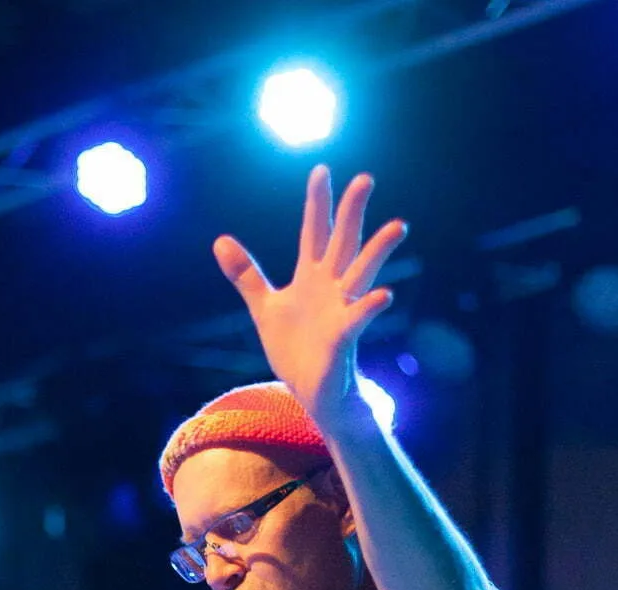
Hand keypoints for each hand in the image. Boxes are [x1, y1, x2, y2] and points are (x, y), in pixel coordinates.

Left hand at [214, 166, 406, 425]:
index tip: (321, 170)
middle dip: (352, 212)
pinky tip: (383, 295)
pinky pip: (359, 320)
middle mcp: (332, 287)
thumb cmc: (295, 346)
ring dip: (379, 251)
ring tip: (398, 225)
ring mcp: (341, 311)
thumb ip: (246, 274)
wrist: (310, 390)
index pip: (314, 232)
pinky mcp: (344, 339)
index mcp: (312, 277)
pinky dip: (370, 307)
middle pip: (343, 242)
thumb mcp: (264, 306)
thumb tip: (220, 240)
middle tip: (365, 178)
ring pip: (363, 274)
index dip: (317, 203)